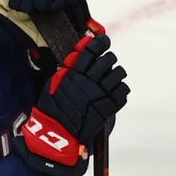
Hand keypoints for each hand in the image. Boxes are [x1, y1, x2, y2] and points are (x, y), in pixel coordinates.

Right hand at [13, 25, 127, 175]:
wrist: (58, 134)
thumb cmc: (53, 109)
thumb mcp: (52, 84)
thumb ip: (66, 68)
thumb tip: (78, 52)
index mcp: (74, 73)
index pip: (92, 49)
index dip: (101, 42)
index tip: (103, 41)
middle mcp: (89, 81)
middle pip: (109, 59)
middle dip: (109, 59)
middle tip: (106, 64)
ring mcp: (100, 94)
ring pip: (119, 73)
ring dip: (116, 73)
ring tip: (111, 79)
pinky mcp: (109, 107)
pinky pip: (123, 90)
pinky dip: (120, 89)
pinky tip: (114, 92)